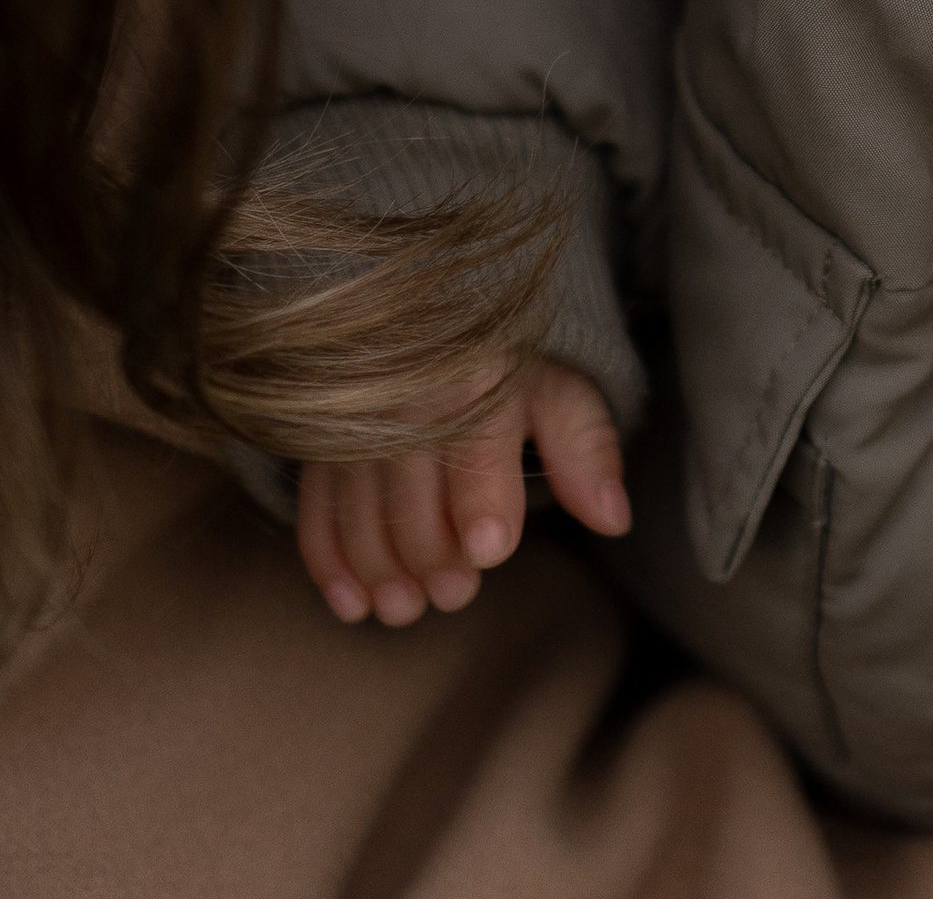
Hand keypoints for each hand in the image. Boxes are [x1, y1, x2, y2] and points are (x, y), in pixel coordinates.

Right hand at [295, 356, 628, 626]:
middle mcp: (405, 397)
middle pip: (411, 497)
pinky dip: (329, 564)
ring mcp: (354, 423)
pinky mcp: (320, 449)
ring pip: (358, 513)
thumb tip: (615, 519)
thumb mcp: (559, 394)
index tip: (490, 548)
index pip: (475, 448)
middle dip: (433, 556)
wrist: (431, 325)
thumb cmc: (508, 373)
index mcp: (475, 377)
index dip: (482, 502)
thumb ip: (586, 451)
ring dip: (380, 571)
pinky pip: (316, 511)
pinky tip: (353, 604)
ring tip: (406, 606)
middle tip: (456, 592)